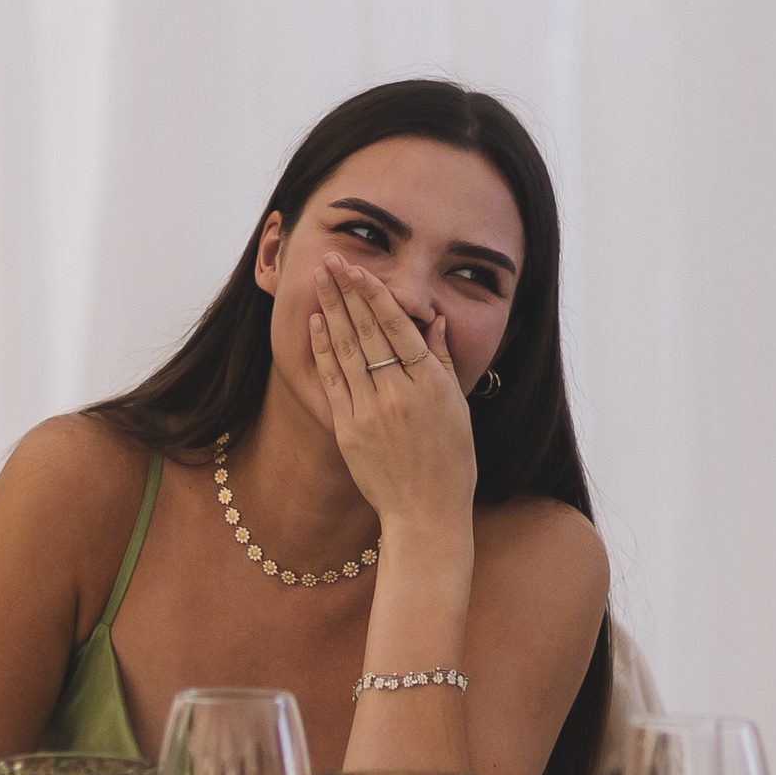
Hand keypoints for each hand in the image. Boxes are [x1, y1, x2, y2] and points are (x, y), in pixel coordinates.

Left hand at [306, 255, 476, 533]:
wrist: (426, 514)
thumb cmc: (451, 462)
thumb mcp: (458, 408)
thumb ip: (442, 361)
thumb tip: (433, 320)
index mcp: (431, 386)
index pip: (398, 328)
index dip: (376, 295)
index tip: (359, 269)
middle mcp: (399, 395)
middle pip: (368, 332)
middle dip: (347, 292)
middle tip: (331, 260)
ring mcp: (370, 412)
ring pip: (347, 350)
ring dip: (331, 310)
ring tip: (319, 279)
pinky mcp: (349, 430)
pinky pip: (333, 381)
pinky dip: (324, 349)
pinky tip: (317, 323)